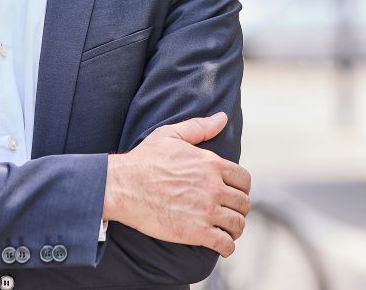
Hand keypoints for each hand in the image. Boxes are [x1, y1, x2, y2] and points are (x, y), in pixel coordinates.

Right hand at [102, 111, 251, 256]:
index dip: (242, 189)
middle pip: (243, 203)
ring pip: (237, 224)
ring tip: (227, 231)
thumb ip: (200, 127)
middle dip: (239, 210)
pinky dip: (226, 247)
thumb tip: (222, 118)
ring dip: (235, 230)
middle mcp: (213, 187)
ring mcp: (206, 210)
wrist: (122, 186)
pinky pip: (224, 244)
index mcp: (211, 164)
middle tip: (230, 214)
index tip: (234, 194)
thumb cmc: (143, 160)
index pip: (243, 179)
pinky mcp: (196, 232)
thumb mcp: (171, 135)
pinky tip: (221, 245)